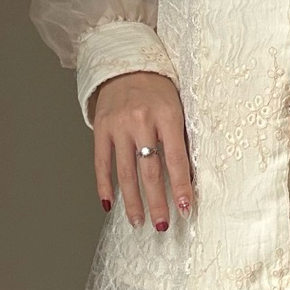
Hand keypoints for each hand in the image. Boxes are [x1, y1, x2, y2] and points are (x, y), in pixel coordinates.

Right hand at [90, 71, 193, 230]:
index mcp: (168, 116)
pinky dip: (104, 185)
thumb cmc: (160, 90)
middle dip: (157, 201)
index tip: (186, 208)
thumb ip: (181, 138)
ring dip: (133, 201)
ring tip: (139, 221)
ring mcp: (119, 126)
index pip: (176, 158)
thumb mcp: (179, 107)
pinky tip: (110, 204)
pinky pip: (102, 162)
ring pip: (125, 172)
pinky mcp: (101, 128)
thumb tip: (188, 176)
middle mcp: (141, 121)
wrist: (127, 65)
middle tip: (162, 225)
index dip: (182, 185)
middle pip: (150, 170)